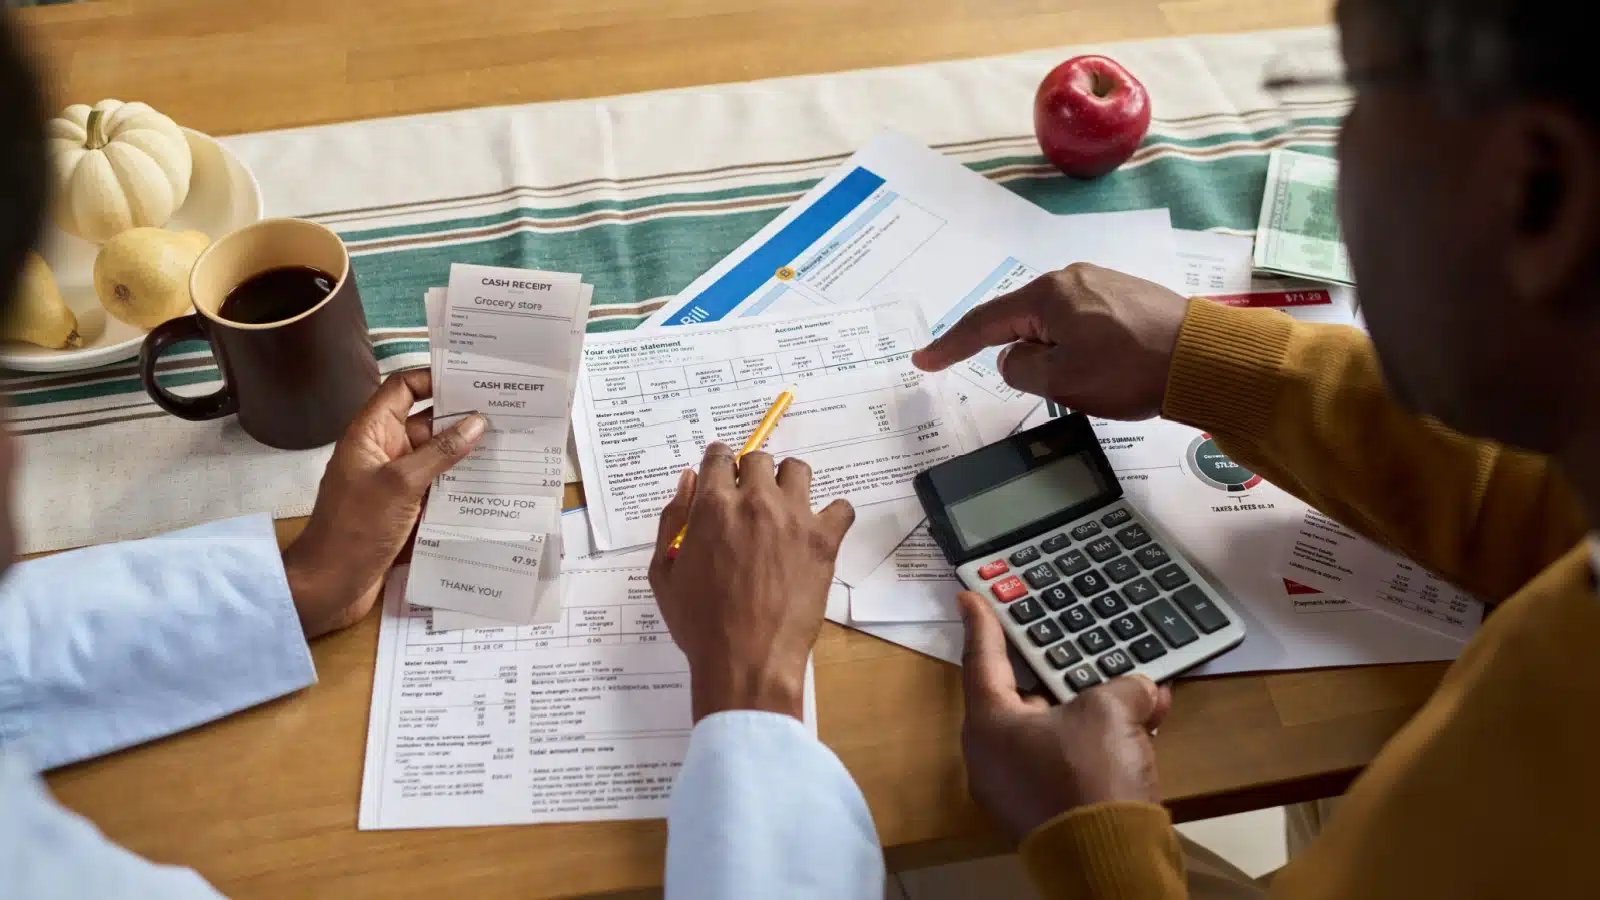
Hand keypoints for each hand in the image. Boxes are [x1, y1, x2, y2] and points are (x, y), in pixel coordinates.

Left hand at [283, 370, 486, 638]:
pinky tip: (493, 485)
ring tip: (511, 445)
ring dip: (466, 453)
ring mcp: (395, 482)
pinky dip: (461, 485)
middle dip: (462, 417)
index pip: (402, 389)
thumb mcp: (401, 484)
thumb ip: (440, 452)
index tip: (473, 376)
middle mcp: (384, 452)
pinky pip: (438, 488)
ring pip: (436, 458)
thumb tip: (477, 423)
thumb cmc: (355, 528)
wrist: (330, 585)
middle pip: (426, 422)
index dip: (434, 377)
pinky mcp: (406, 511)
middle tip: (508, 410)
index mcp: (371, 434)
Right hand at [648, 443, 854, 720]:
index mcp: (713, 505)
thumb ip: (672, 519)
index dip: (718, 465)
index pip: (718, 456)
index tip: (722, 479)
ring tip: (783, 512)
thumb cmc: (699, 624)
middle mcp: (755, 501)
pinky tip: (818, 534)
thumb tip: (689, 480)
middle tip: (750, 504)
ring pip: (798, 470)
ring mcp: (795, 518)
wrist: (746, 662)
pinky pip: (841, 507)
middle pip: (759, 458)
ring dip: (788, 484)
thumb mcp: (664, 573)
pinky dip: (832, 516)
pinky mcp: (825, 540)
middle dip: (751, 474)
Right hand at [912, 263, 1189, 419]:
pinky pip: (1085, 322)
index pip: (984, 323)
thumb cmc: (1128, 370)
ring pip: (1057, 324)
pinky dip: (1082, 348)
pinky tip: (1107, 368)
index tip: (924, 360)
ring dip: (1060, 355)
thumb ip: (1019, 368)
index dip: (950, 346)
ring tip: (1093, 382)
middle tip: (1050, 386)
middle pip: (1023, 320)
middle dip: (1024, 354)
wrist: (1203, 359)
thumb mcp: (1059, 381)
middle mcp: (1072, 279)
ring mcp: (1103, 284)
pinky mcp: (1128, 297)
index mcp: (1048, 295)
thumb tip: (1014, 357)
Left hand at [957, 591, 1171, 838]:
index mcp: (989, 725)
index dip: (982, 624)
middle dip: (1059, 672)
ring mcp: (1018, 789)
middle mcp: (993, 757)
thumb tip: (1143, 689)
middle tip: (1072, 644)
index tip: (968, 598)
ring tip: (1133, 691)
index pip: (982, 660)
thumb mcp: (1110, 711)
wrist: (1109, 861)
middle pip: (1023, 697)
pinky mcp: (1047, 812)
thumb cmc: (1090, 776)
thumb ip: (1123, 687)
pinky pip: (1071, 763)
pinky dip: (1101, 744)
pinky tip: (1144, 729)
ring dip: (1094, 712)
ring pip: (1055, 732)